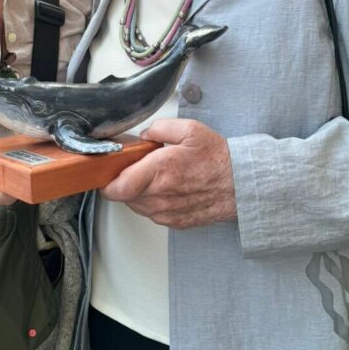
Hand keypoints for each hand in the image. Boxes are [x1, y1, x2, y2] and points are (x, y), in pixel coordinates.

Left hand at [101, 119, 235, 228]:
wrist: (241, 185)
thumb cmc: (218, 158)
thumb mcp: (189, 129)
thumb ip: (159, 127)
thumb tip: (143, 135)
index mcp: (160, 171)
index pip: (118, 187)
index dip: (107, 182)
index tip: (107, 172)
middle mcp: (160, 196)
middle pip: (124, 196)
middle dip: (125, 182)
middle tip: (137, 168)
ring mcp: (167, 212)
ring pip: (137, 206)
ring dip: (139, 193)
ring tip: (156, 177)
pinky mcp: (175, 222)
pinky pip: (152, 214)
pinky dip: (153, 202)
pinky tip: (167, 189)